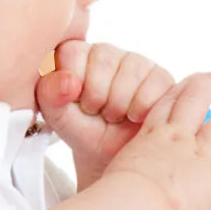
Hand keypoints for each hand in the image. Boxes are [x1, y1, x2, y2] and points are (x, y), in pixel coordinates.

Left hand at [35, 41, 175, 185]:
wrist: (113, 157)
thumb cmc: (83, 132)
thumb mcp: (57, 118)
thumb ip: (50, 95)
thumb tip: (68, 80)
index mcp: (74, 54)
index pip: (72, 53)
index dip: (72, 85)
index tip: (75, 104)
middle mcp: (105, 51)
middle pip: (103, 60)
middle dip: (98, 98)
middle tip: (97, 113)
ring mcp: (135, 61)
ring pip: (130, 73)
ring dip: (120, 106)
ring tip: (115, 116)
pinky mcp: (160, 76)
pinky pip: (153, 86)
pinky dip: (141, 110)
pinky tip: (135, 117)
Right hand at [103, 71, 210, 209]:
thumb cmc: (113, 206)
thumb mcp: (110, 184)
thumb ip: (119, 183)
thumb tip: (111, 199)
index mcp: (148, 139)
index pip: (165, 104)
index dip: (179, 90)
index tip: (190, 83)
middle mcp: (177, 139)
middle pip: (194, 99)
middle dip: (209, 84)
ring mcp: (200, 155)